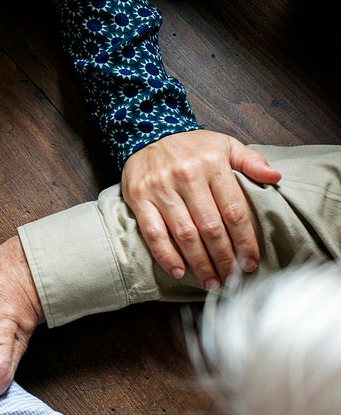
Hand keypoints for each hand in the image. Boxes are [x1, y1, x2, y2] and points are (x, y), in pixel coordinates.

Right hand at [121, 130, 281, 288]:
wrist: (145, 133)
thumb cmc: (190, 146)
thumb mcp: (224, 144)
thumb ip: (250, 161)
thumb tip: (275, 178)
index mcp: (212, 164)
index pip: (234, 211)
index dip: (244, 241)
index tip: (250, 262)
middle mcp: (186, 176)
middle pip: (210, 227)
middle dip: (223, 258)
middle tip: (231, 280)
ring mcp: (160, 188)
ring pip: (184, 234)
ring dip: (199, 263)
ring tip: (210, 282)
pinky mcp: (138, 197)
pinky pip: (153, 232)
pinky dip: (165, 254)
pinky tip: (178, 271)